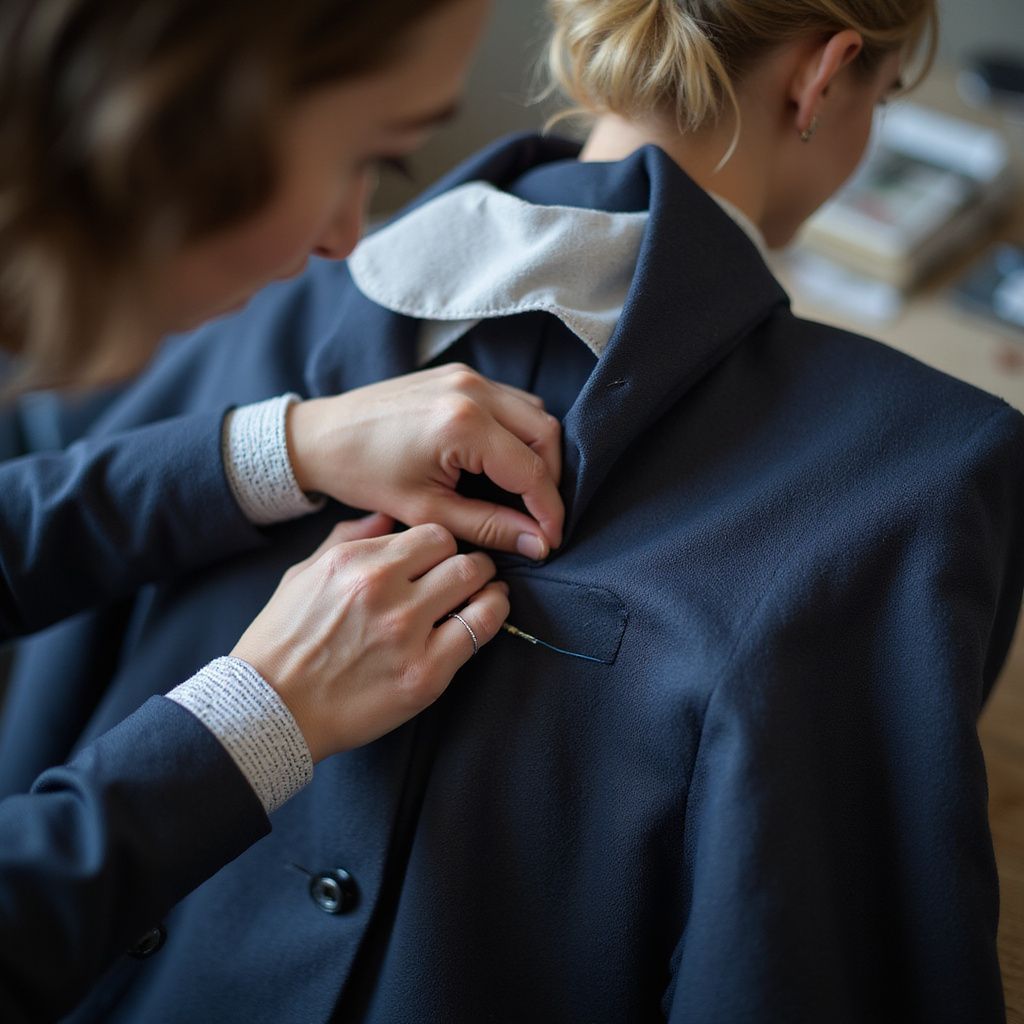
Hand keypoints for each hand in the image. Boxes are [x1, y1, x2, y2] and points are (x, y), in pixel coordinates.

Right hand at [231, 513, 508, 762]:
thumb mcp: (303, 575)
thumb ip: (347, 539)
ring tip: (486, 589)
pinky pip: (480, 628)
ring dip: (486, 582)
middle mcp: (382, 588)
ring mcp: (406, 631)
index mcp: (354, 561)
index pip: (428, 533)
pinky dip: (493, 614)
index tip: (441, 558)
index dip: (440, 545)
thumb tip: (386, 517)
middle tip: (471, 572)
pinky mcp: (425, 673)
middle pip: (457, 552)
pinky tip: (490, 611)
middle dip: (468, 559)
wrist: (270, 710)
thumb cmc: (282, 643)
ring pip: (474, 580)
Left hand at [286, 364, 562, 559]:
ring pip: (535, 413)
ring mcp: (468, 376)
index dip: (549, 511)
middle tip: (539, 519)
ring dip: (539, 454)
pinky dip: (519, 433)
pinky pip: (512, 401)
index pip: (532, 471)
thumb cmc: (365, 475)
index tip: (551, 542)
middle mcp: (473, 390)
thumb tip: (539, 545)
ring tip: (523, 495)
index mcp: (463, 424)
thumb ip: (490, 527)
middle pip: (546, 434)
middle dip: (551, 481)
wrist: (322, 436)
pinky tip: (503, 464)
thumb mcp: (428, 511)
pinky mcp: (460, 374)